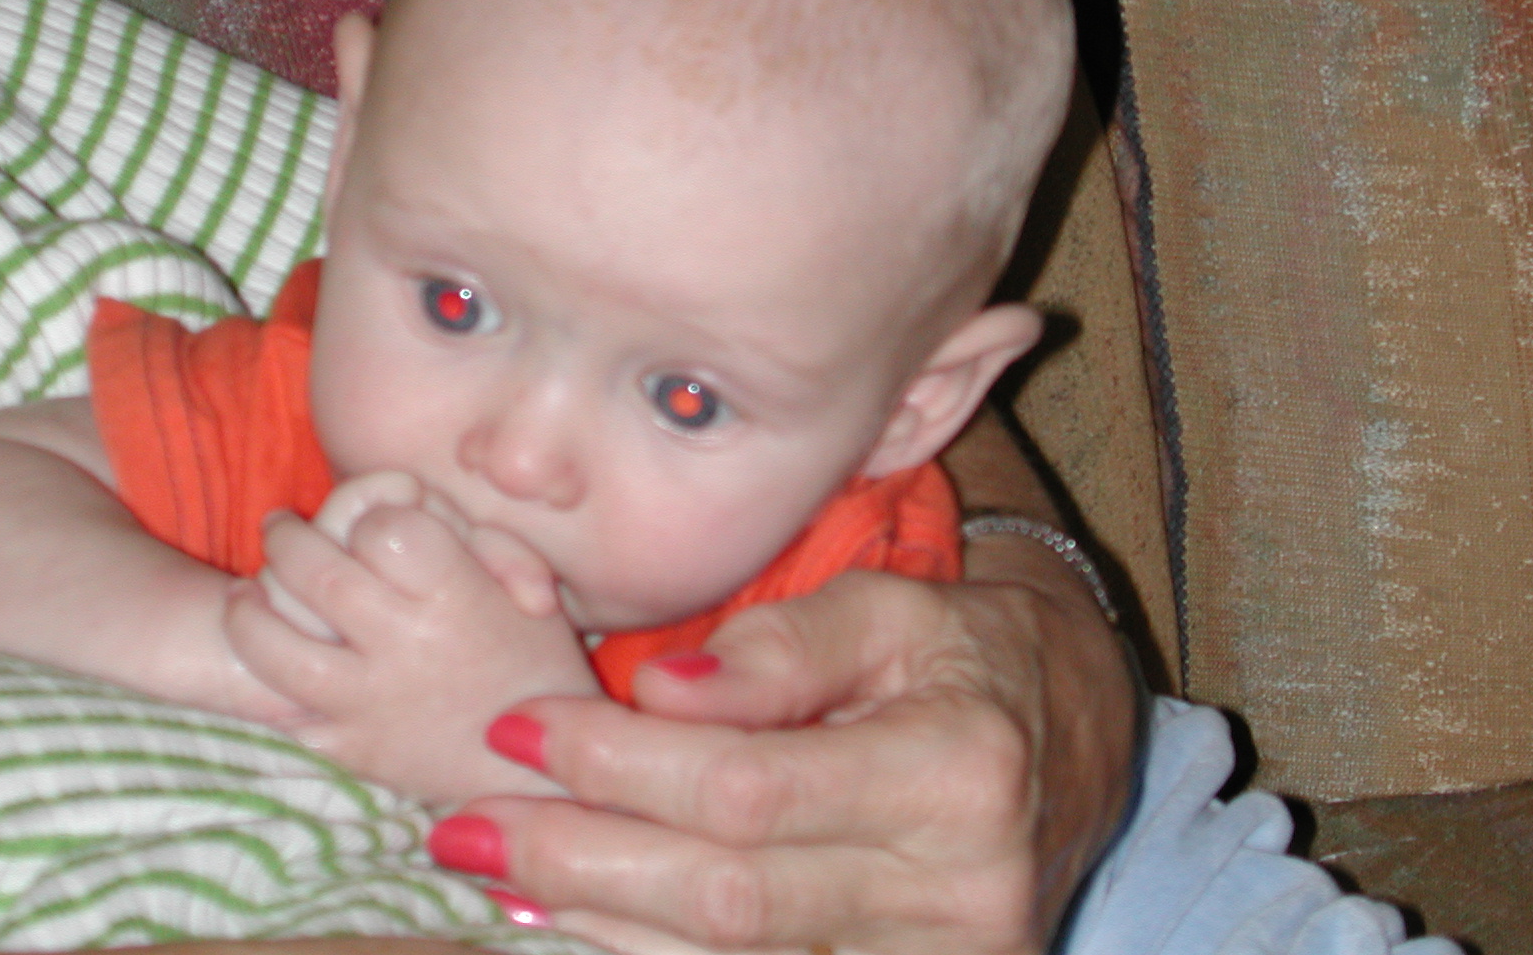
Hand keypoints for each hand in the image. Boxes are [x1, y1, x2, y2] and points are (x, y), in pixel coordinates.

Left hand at [224, 500, 600, 803]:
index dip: (375, 513)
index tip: (376, 526)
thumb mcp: (533, 590)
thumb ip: (480, 539)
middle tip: (279, 528)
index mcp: (454, 597)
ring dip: (247, 611)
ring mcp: (366, 702)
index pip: (383, 527)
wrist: (534, 775)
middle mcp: (404, 645)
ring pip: (274, 645)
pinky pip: (284, 710)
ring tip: (243, 593)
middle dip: (286, 539)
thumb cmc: (536, 665)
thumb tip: (418, 504)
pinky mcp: (347, 749)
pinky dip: (265, 680)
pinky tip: (264, 652)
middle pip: (315, 570)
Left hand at [433, 555, 1136, 954]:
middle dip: (580, 861)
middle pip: (731, 898)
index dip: (619, 767)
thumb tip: (653, 691)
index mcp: (959, 772)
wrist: (1072, 744)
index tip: (514, 729)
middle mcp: (962, 895)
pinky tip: (577, 927)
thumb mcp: (895, 610)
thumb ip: (782, 649)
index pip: (749, 789)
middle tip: (460, 825)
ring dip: (599, 928)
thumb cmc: (965, 657)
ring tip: (496, 877)